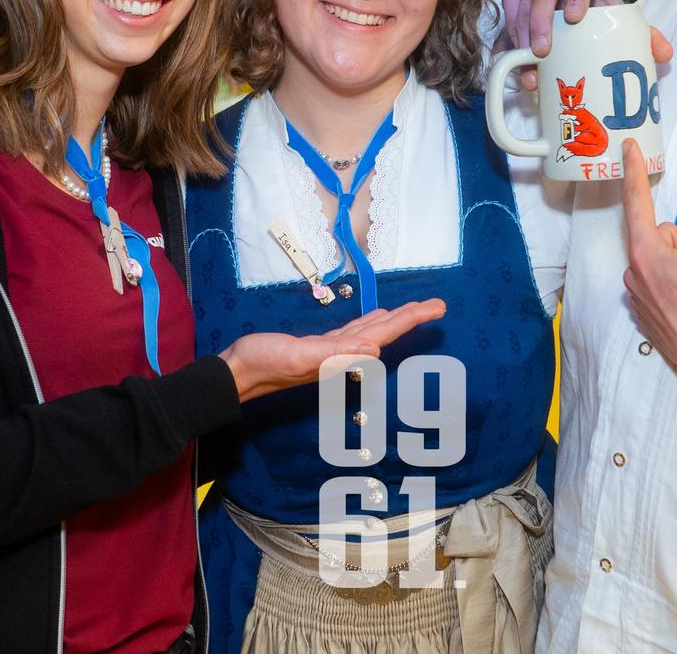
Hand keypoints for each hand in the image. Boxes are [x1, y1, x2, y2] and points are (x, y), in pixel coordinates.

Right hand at [220, 300, 446, 401]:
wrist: (239, 372)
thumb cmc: (265, 363)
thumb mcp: (300, 356)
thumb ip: (335, 355)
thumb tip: (375, 351)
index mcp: (342, 354)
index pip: (385, 332)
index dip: (411, 319)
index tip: (437, 308)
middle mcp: (342, 353)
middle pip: (385, 330)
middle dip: (411, 317)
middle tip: (437, 305)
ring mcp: (331, 350)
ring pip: (370, 330)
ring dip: (393, 320)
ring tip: (413, 309)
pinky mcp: (317, 345)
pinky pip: (351, 332)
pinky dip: (367, 323)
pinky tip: (374, 319)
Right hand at [496, 0, 671, 89]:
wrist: (578, 10)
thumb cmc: (602, 13)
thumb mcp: (623, 21)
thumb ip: (646, 36)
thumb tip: (664, 53)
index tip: (573, 18)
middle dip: (540, 19)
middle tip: (542, 51)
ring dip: (521, 29)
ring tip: (528, 61)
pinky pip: (506, 4)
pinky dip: (509, 32)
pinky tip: (514, 55)